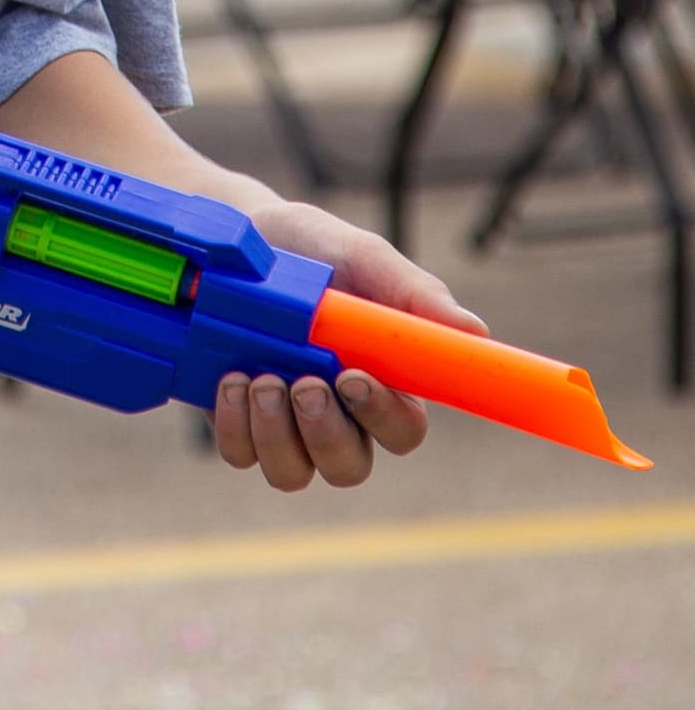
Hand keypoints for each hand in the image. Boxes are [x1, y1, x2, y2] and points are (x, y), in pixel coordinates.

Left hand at [210, 193, 487, 492]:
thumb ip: (415, 294)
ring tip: (260, 378)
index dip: (382, 417)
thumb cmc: (314, 250)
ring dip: (274, 433)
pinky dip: (235, 426)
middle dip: (324, 433)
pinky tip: (231, 382)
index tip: (353, 378)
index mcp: (383, 383)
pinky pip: (242, 454)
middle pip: (348, 466)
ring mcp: (285, 424)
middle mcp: (337, 415)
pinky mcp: (239, 422)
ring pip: (292, 472)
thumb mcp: (364, 257)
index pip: (402, 431)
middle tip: (302, 382)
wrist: (240, 237)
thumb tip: (476, 332)